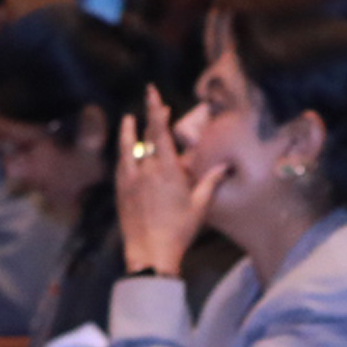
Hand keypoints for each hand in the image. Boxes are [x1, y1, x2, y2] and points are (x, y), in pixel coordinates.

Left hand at [115, 87, 217, 277]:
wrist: (150, 253)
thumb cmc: (179, 230)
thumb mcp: (200, 206)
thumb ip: (210, 182)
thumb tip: (225, 167)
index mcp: (167, 170)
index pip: (160, 132)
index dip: (157, 111)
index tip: (154, 94)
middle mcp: (146, 170)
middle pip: (146, 137)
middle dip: (150, 118)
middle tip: (155, 104)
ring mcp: (131, 180)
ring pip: (128, 148)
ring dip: (129, 132)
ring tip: (128, 119)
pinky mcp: (121, 191)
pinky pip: (121, 165)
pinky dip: (123, 153)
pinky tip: (125, 150)